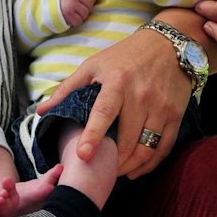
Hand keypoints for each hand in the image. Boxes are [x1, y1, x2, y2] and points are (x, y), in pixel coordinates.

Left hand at [35, 27, 190, 178]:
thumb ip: (67, 88)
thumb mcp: (94, 65)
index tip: (83, 155)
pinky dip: (150, 163)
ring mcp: (161, 107)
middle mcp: (141, 95)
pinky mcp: (175, 114)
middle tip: (99, 170)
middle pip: (127, 139)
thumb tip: (41, 111)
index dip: (93, 135)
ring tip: (116, 172)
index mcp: (117, 81)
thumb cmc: (125, 55)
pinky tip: (137, 169)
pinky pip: (164, 147)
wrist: (167, 44)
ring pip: (146, 148)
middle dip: (113, 160)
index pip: (104, 112)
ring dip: (130, 166)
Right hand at [60, 0, 95, 26]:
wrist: (43, 4)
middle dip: (85, 8)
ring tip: (72, 12)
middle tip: (76, 8)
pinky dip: (75, 21)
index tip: (82, 1)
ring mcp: (72, 3)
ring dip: (80, 15)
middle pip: (90, 3)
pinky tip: (69, 17)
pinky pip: (79, 21)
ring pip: (86, 13)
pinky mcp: (68, 14)